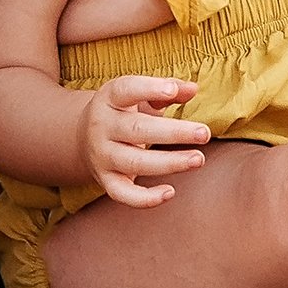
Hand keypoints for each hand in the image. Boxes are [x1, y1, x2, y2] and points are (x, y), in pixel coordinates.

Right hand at [78, 74, 210, 205]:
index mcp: (109, 98)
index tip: (173, 90)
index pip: (126, 90)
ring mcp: (102, 156)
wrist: (83, 137)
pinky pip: (123, 194)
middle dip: (173, 133)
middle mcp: (102, 127)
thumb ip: (167, 90)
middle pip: (137, 130)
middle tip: (204, 133)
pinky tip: (170, 192)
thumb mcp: (139, 94)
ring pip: (134, 162)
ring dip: (169, 163)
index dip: (149, 89)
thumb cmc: (123, 111)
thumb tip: (192, 89)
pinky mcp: (106, 180)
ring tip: (198, 159)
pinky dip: (145, 198)